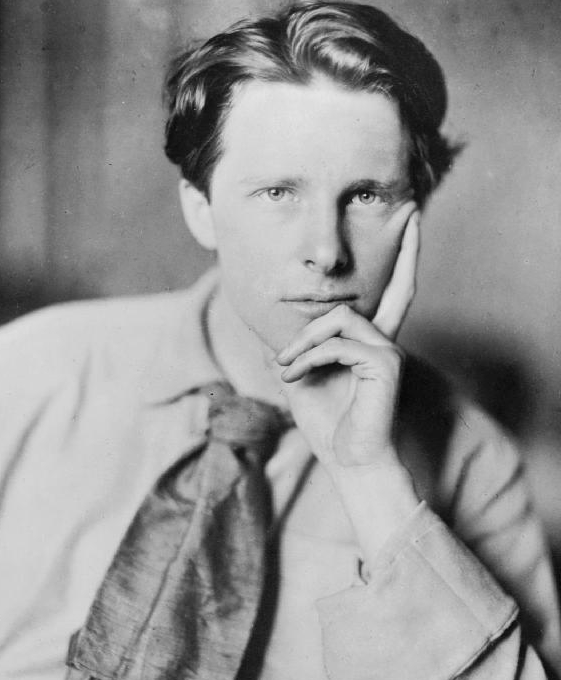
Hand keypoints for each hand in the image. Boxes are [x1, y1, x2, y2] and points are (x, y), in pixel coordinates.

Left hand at [276, 206, 419, 476]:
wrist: (347, 460)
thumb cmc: (327, 423)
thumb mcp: (301, 380)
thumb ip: (292, 352)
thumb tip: (266, 338)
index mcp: (371, 341)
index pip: (395, 290)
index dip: (407, 256)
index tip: (414, 219)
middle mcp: (385, 340)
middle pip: (376, 294)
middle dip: (374, 275)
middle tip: (350, 291)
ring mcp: (388, 351)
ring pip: (338, 318)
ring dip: (302, 344)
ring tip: (286, 372)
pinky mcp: (384, 364)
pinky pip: (336, 343)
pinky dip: (308, 358)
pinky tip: (294, 378)